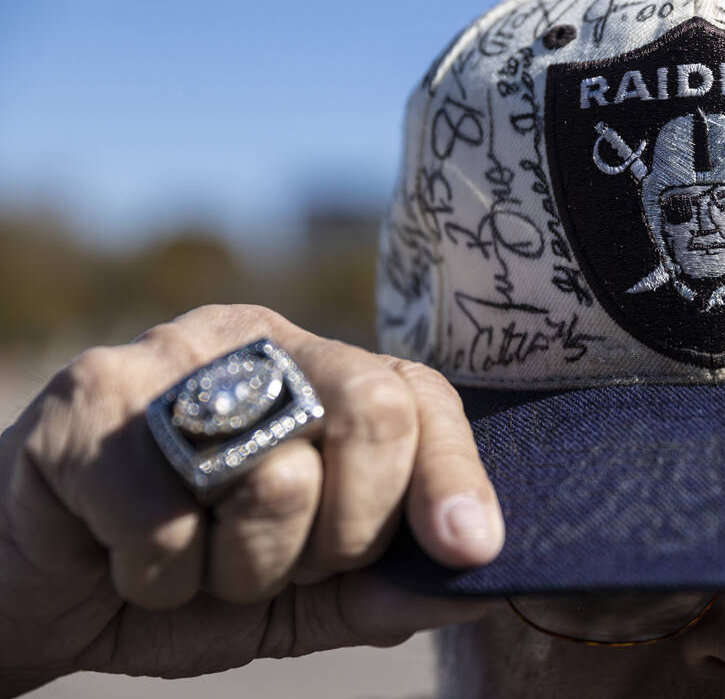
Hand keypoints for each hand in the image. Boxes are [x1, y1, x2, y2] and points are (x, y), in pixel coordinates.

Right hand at [0, 305, 503, 694]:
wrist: (24, 587)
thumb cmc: (177, 576)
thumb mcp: (294, 593)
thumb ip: (376, 585)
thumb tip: (472, 577)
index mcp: (313, 369)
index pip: (417, 396)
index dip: (453, 473)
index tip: (470, 547)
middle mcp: (249, 340)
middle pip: (372, 411)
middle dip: (342, 535)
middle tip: (274, 565)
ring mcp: (166, 356)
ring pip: (276, 478)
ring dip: (237, 570)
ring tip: (189, 560)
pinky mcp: (85, 398)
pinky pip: (167, 526)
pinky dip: (152, 580)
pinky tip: (118, 557)